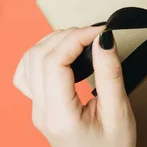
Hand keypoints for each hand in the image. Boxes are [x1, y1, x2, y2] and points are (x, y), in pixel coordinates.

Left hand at [13, 27, 135, 146]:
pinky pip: (28, 71)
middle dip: (67, 36)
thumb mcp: (118, 112)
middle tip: (95, 34)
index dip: (76, 38)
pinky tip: (62, 53)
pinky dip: (43, 53)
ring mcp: (36, 108)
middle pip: (39, 56)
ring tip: (82, 41)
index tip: (100, 31)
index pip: (54, 62)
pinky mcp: (39, 105)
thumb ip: (109, 73)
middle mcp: (40, 111)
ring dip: (54, 41)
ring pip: (29, 60)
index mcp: (59, 116)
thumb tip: (104, 38)